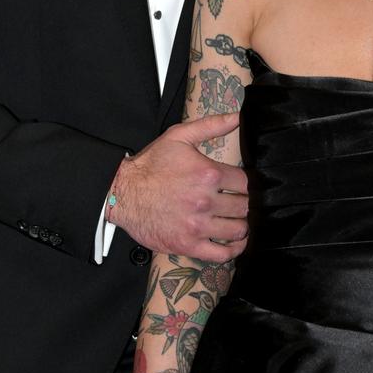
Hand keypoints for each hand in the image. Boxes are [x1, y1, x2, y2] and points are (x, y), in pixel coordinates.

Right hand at [108, 113, 247, 261]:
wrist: (123, 192)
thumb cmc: (151, 164)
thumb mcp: (180, 136)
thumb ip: (212, 125)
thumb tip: (237, 117)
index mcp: (209, 174)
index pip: (246, 183)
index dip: (249, 184)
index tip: (245, 186)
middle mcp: (206, 201)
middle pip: (244, 207)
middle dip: (247, 204)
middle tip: (243, 203)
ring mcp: (198, 226)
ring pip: (238, 230)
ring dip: (243, 225)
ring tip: (240, 220)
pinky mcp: (188, 245)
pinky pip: (221, 254)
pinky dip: (233, 250)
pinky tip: (235, 242)